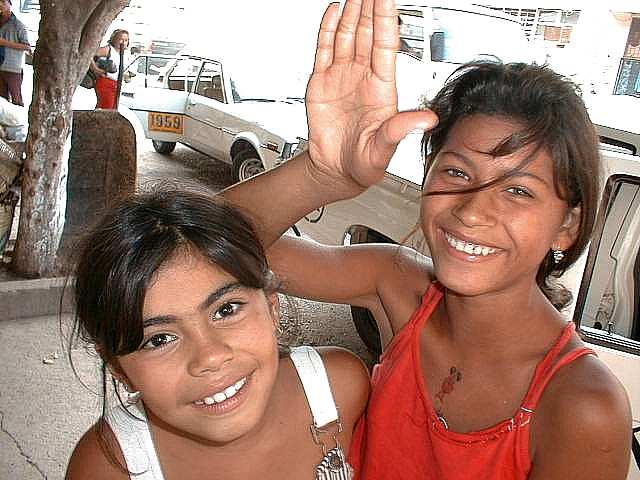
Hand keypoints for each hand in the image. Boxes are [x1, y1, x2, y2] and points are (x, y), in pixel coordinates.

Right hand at [306, 0, 437, 190]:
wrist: (336, 171)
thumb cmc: (363, 163)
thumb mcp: (384, 150)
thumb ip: (401, 130)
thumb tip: (427, 118)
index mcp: (382, 89)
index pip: (385, 45)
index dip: (386, 19)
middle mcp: (363, 78)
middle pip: (368, 33)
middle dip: (369, 7)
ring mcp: (342, 77)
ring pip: (348, 36)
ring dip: (352, 13)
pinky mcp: (322, 82)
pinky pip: (325, 49)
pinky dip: (328, 29)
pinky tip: (334, 12)